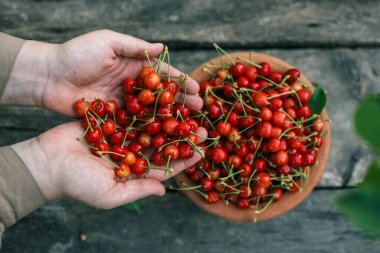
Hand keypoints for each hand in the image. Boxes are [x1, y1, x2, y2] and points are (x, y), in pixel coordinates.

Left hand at [1, 30, 201, 115]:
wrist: (47, 76)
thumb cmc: (76, 54)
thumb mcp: (106, 42)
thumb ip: (134, 46)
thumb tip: (162, 47)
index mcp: (132, 65)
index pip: (162, 74)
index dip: (180, 82)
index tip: (196, 90)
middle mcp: (131, 84)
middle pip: (161, 94)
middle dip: (180, 101)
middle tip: (199, 111)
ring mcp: (123, 102)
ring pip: (151, 111)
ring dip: (169, 118)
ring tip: (186, 126)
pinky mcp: (112, 116)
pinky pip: (134, 123)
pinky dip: (147, 129)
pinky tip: (161, 137)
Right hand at [11, 121, 206, 207]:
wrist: (46, 161)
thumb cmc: (76, 183)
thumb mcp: (108, 194)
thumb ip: (137, 190)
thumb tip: (163, 191)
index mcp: (134, 172)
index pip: (164, 166)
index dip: (183, 160)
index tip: (201, 151)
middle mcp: (131, 153)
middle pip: (163, 143)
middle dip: (182, 136)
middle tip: (203, 127)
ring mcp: (123, 136)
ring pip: (152, 126)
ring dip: (170, 118)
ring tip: (188, 109)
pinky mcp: (112, 121)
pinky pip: (134, 113)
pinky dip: (148, 107)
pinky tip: (163, 98)